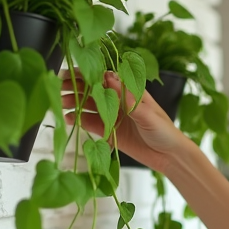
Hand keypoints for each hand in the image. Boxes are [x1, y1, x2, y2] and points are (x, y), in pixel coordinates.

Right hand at [61, 71, 194, 172]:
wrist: (170, 156)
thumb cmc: (164, 130)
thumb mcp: (147, 114)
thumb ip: (128, 99)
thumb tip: (108, 77)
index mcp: (129, 91)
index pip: (105, 77)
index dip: (87, 74)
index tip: (71, 73)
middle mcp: (119, 101)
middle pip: (93, 90)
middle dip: (76, 86)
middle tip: (59, 86)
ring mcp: (113, 116)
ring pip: (89, 106)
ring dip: (74, 103)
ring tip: (60, 102)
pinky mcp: (109, 132)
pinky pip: (91, 124)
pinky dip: (79, 120)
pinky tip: (68, 118)